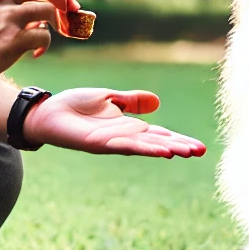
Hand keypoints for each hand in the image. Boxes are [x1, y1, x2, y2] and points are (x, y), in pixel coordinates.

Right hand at [0, 0, 78, 93]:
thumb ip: (4, 8)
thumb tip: (36, 18)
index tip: (64, 4)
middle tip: (74, 13)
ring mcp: (6, 19)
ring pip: (48, 11)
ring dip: (57, 25)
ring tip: (46, 42)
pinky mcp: (11, 41)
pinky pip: (43, 37)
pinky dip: (44, 46)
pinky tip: (34, 55)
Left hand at [23, 88, 207, 157]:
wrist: (47, 112)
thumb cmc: (74, 105)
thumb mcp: (109, 98)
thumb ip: (131, 101)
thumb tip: (157, 103)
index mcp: (128, 126)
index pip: (159, 134)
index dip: (178, 139)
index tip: (199, 146)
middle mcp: (123, 137)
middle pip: (157, 143)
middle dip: (179, 147)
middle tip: (201, 151)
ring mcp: (112, 142)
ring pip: (145, 147)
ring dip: (166, 149)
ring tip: (187, 152)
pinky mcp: (98, 143)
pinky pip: (124, 146)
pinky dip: (143, 147)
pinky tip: (159, 150)